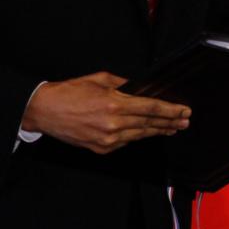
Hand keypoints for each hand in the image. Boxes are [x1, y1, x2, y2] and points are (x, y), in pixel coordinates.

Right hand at [21, 71, 188, 153]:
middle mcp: (113, 124)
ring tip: (172, 129)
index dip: (170, 110)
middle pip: (149, 124)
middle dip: (170, 123)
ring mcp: (107, 139)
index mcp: (114, 103)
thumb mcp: (99, 79)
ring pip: (140, 135)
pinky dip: (137, 136)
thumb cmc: (69, 92)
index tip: (184, 111)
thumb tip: (141, 89)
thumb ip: (123, 84)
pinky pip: (125, 142)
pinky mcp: (101, 149)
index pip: (151, 108)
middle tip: (184, 122)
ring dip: (158, 132)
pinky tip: (146, 132)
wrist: (44, 111)